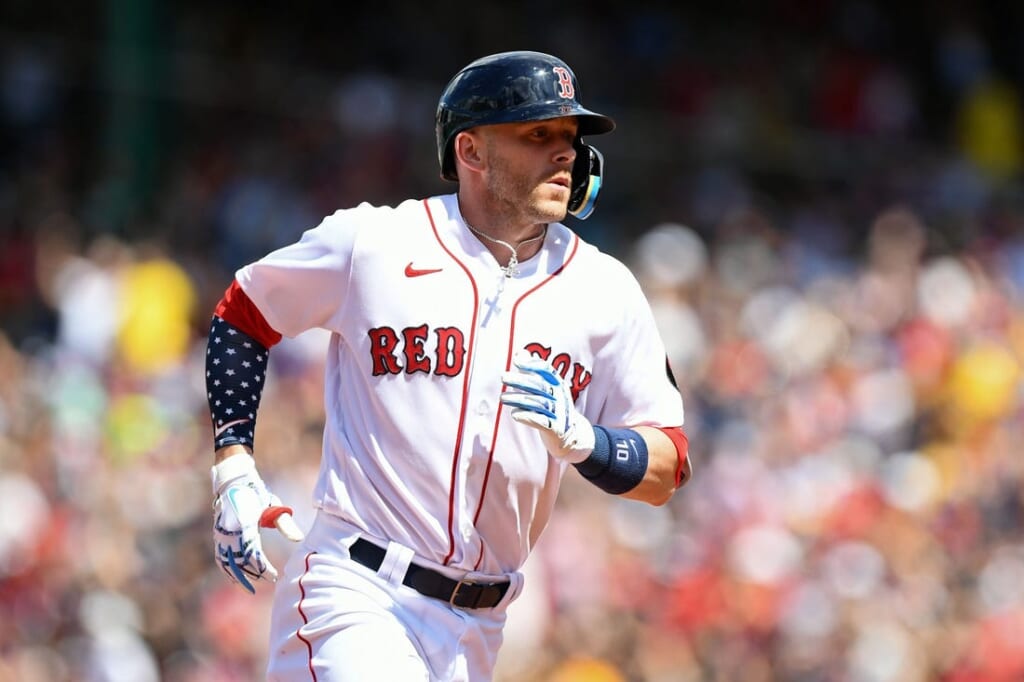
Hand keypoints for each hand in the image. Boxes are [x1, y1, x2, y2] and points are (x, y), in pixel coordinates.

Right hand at [211, 453, 303, 593]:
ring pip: (226, 563)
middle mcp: (230, 533)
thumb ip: (285, 524)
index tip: (274, 576)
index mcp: (245, 526)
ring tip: (248, 588)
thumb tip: (298, 539)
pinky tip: (234, 577)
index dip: (264, 569)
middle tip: (266, 582)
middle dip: (252, 576)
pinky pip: (220, 557)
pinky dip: (226, 569)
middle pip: (239, 563)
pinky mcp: (217, 535)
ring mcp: (221, 534)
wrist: (233, 481)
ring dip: (237, 577)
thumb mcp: (273, 506)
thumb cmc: (256, 493)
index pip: (254, 556)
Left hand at [500, 350, 594, 462]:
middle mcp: (561, 397)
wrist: (569, 436)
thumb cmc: (552, 408)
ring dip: (518, 399)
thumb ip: (533, 372)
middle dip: (520, 380)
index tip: (516, 361)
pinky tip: (514, 414)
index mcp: (559, 385)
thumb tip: (520, 354)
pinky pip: (541, 421)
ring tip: (502, 398)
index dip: (533, 364)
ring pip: (538, 403)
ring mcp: (560, 413)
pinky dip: (527, 417)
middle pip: (539, 386)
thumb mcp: (547, 389)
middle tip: (503, 377)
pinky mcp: (556, 429)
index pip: (547, 370)